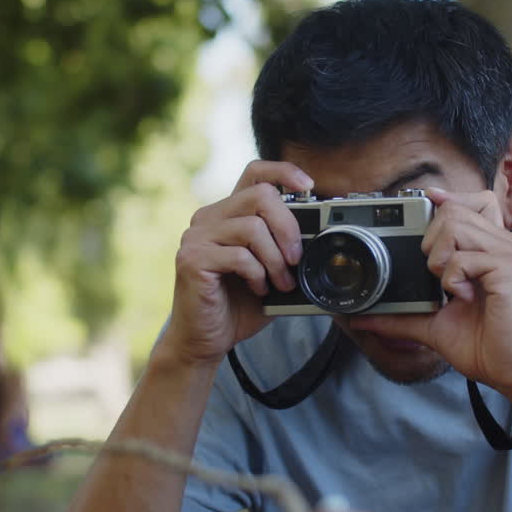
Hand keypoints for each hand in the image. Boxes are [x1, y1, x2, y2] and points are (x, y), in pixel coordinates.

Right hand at [157, 160, 313, 366]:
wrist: (205, 340)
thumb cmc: (237, 306)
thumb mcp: (271, 273)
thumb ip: (286, 251)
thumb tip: (320, 238)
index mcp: (227, 214)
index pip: (254, 172)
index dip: (283, 171)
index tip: (308, 188)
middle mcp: (208, 218)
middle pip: (260, 196)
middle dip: (289, 227)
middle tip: (296, 258)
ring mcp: (196, 237)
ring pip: (252, 227)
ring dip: (276, 259)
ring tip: (282, 283)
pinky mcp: (191, 260)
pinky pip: (239, 255)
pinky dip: (258, 274)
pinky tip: (259, 289)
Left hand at [350, 187, 511, 396]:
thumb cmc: (490, 349)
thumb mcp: (436, 325)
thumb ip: (403, 315)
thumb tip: (361, 317)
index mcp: (493, 250)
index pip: (473, 201)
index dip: (446, 200)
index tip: (426, 204)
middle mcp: (504, 245)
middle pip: (454, 209)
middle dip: (432, 238)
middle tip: (438, 275)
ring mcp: (509, 255)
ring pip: (456, 224)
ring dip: (440, 257)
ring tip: (450, 287)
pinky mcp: (510, 270)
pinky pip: (464, 257)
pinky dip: (453, 278)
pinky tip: (465, 298)